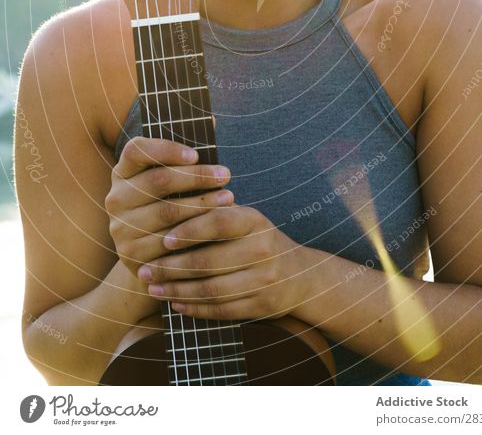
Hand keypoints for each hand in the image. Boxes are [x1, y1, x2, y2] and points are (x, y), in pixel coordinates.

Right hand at [104, 137, 233, 276]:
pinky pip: (167, 242)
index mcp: (123, 171)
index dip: (165, 149)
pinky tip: (216, 228)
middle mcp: (116, 198)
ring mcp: (120, 227)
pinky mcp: (131, 255)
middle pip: (157, 181)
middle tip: (226, 174)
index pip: (137, 150)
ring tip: (229, 198)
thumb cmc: (172, 205)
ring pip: (166, 212)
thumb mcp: (176, 179)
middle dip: (196, 177)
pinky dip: (195, 234)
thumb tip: (212, 120)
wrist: (156, 257)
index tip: (196, 154)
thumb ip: (189, 154)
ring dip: (202, 205)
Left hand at [136, 204, 311, 320]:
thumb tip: (167, 207)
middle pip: (209, 261)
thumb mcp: (246, 220)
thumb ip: (215, 214)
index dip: (189, 231)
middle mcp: (262, 249)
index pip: (218, 222)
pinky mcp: (261, 306)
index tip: (163, 239)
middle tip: (145, 270)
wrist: (301, 276)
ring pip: (212, 289)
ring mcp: (264, 281)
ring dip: (177, 291)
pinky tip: (175, 303)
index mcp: (256, 221)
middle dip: (171, 268)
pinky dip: (195, 308)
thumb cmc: (260, 241)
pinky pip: (221, 310)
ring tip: (153, 288)